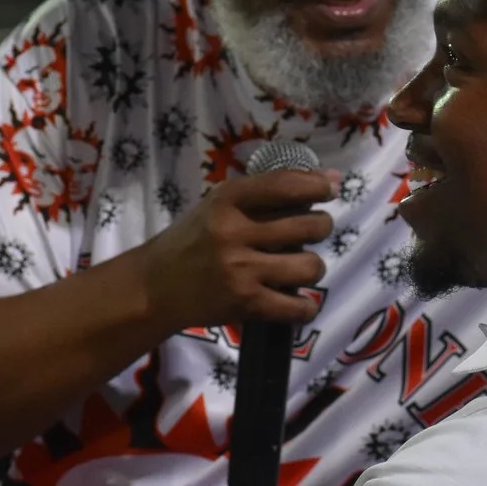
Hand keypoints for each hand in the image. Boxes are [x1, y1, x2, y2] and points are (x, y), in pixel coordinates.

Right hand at [137, 168, 339, 334]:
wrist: (155, 288)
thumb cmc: (192, 241)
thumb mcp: (218, 205)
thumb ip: (266, 192)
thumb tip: (330, 178)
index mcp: (227, 200)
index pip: (284, 184)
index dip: (317, 184)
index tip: (331, 186)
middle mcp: (234, 232)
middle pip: (309, 226)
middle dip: (320, 227)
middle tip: (311, 231)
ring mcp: (241, 270)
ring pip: (310, 266)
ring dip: (313, 267)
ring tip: (299, 267)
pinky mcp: (246, 304)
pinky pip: (297, 307)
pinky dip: (304, 307)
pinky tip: (296, 301)